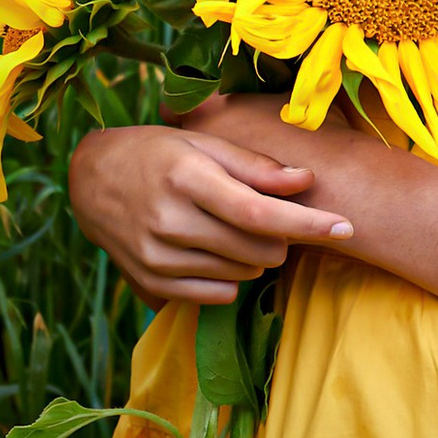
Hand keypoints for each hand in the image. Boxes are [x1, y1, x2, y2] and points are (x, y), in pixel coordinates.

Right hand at [69, 115, 355, 307]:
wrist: (91, 181)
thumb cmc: (157, 153)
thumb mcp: (202, 143)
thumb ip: (255, 165)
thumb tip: (306, 180)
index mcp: (186, 178)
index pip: (258, 212)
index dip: (307, 222)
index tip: (346, 227)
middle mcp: (169, 221)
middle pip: (257, 248)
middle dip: (280, 237)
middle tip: (270, 217)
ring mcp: (158, 257)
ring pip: (242, 273)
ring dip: (254, 255)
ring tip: (234, 229)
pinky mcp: (152, 282)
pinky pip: (217, 294)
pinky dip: (231, 276)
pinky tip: (216, 250)